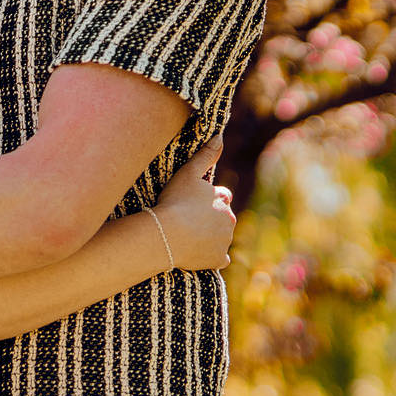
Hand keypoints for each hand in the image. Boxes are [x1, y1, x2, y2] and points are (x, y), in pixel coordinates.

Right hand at [152, 138, 234, 271]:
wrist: (166, 234)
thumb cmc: (174, 202)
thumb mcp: (188, 173)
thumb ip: (206, 154)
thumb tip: (220, 135)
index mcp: (223, 200)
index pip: (223, 197)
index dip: (210, 199)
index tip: (195, 203)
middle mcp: (229, 221)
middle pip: (224, 218)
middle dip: (213, 218)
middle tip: (190, 220)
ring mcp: (224, 242)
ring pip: (222, 238)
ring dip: (212, 236)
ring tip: (190, 236)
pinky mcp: (218, 260)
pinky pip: (220, 259)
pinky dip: (212, 257)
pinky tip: (199, 254)